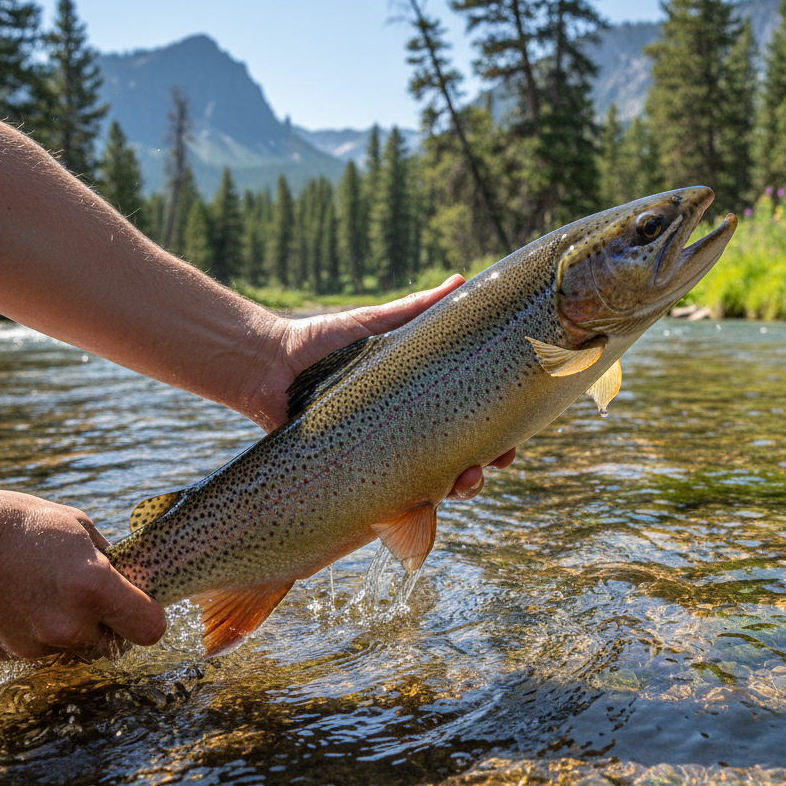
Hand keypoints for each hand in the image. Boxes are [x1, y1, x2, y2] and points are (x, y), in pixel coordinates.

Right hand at [0, 482, 164, 659]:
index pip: (150, 629)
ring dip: (66, 625)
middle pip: (110, 641)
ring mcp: (32, 646)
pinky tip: (14, 596)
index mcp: (93, 591)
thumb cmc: (15, 522)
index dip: (148, 616)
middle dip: (103, 619)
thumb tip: (128, 581)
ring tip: (39, 585)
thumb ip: (110, 562)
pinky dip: (32, 629)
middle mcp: (66, 627)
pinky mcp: (2, 654)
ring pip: (71, 645)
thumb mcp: (77, 527)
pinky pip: (36, 647)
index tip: (139, 604)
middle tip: (80, 587)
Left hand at [241, 274, 516, 498]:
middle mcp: (403, 436)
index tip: (515, 434)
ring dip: (459, 488)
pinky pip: (388, 499)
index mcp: (416, 404)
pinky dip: (412, 504)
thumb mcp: (375, 325)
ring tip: (464, 479)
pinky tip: (427, 498)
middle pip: (458, 461)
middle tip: (496, 458)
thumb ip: (416, 309)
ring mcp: (380, 460)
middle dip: (485, 465)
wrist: (270, 366)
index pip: (467, 425)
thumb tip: (459, 280)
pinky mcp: (354, 477)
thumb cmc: (323, 343)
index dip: (497, 435)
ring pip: (430, 486)